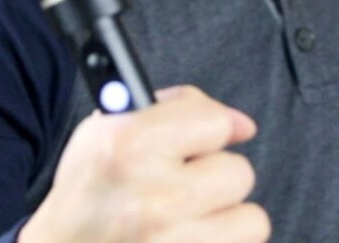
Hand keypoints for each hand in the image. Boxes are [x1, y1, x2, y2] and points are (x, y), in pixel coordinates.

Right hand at [19, 85, 268, 242]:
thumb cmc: (88, 191)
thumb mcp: (107, 131)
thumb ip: (175, 109)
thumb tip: (242, 125)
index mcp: (129, 147)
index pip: (216, 123)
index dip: (208, 129)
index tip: (198, 141)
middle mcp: (153, 198)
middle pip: (238, 172)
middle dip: (214, 176)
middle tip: (182, 185)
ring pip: (250, 218)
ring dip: (224, 217)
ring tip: (187, 217)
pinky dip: (222, 242)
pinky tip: (191, 237)